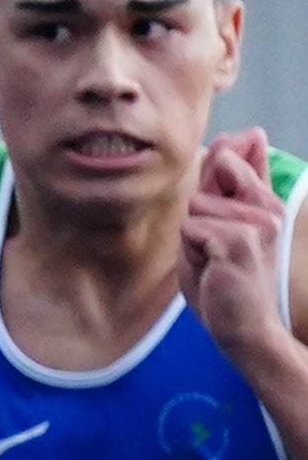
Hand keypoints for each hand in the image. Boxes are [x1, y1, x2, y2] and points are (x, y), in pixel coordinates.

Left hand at [182, 126, 292, 359]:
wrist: (241, 324)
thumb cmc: (223, 277)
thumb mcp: (220, 223)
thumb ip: (224, 183)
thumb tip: (237, 135)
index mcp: (265, 199)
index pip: (233, 155)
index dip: (214, 173)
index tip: (222, 213)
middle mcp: (268, 206)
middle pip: (207, 178)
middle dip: (196, 213)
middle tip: (213, 246)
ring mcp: (258, 222)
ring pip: (194, 207)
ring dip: (192, 238)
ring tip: (213, 260)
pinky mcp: (240, 240)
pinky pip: (191, 227)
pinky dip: (191, 250)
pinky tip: (212, 268)